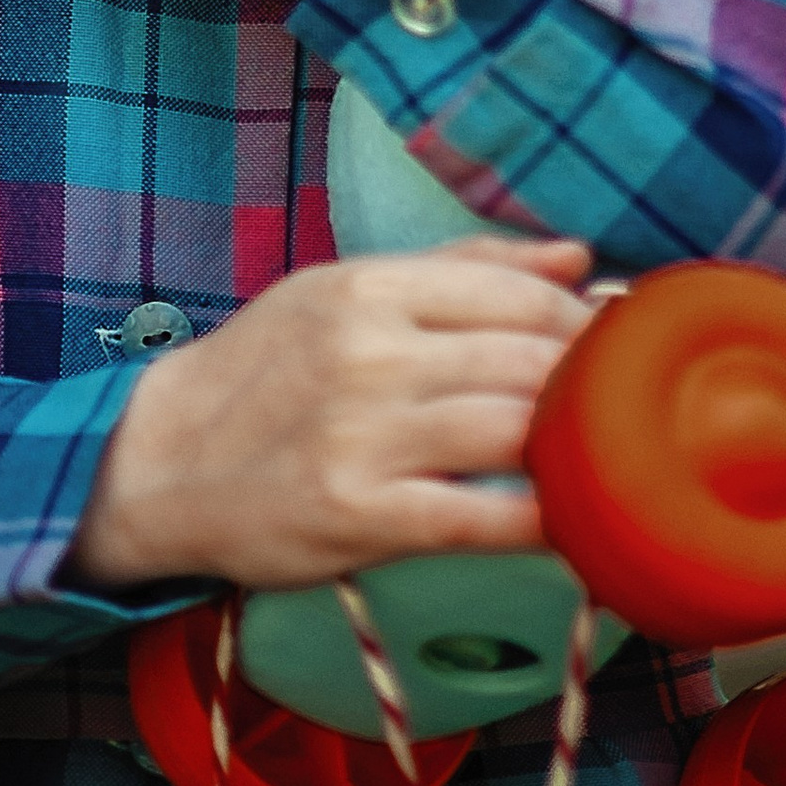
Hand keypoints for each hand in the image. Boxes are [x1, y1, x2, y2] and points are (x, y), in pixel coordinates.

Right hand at [67, 236, 594, 592]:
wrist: (160, 462)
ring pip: (511, 431)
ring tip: (604, 461)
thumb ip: (465, 268)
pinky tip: (572, 526)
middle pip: (526, 361)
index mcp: (369, 285)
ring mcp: (362, 436)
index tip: (615, 350)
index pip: (517, 294)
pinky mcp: (357, 515)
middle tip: (625, 410)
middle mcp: (369, 352)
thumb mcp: (343, 289)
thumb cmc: (265, 371)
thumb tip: (579, 258)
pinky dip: (538, 523)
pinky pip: (477, 518)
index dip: (585, 324)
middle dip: (591, 386)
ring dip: (573, 449)